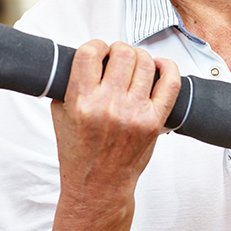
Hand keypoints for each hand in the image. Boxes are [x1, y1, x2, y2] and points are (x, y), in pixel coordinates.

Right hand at [51, 40, 180, 203]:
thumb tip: (85, 58)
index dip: (95, 46)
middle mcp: (108, 106)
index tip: (97, 51)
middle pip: (122, 53)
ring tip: (133, 65)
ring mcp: (134, 113)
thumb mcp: (60, 115)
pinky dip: (168, 67)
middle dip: (118, 49)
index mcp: (81, 102)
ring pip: (145, 63)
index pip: (90, 53)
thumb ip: (69, 85)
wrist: (99, 185)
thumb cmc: (79, 152)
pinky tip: (159, 67)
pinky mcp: (154, 122)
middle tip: (115, 58)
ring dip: (138, 57)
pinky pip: (170, 83)